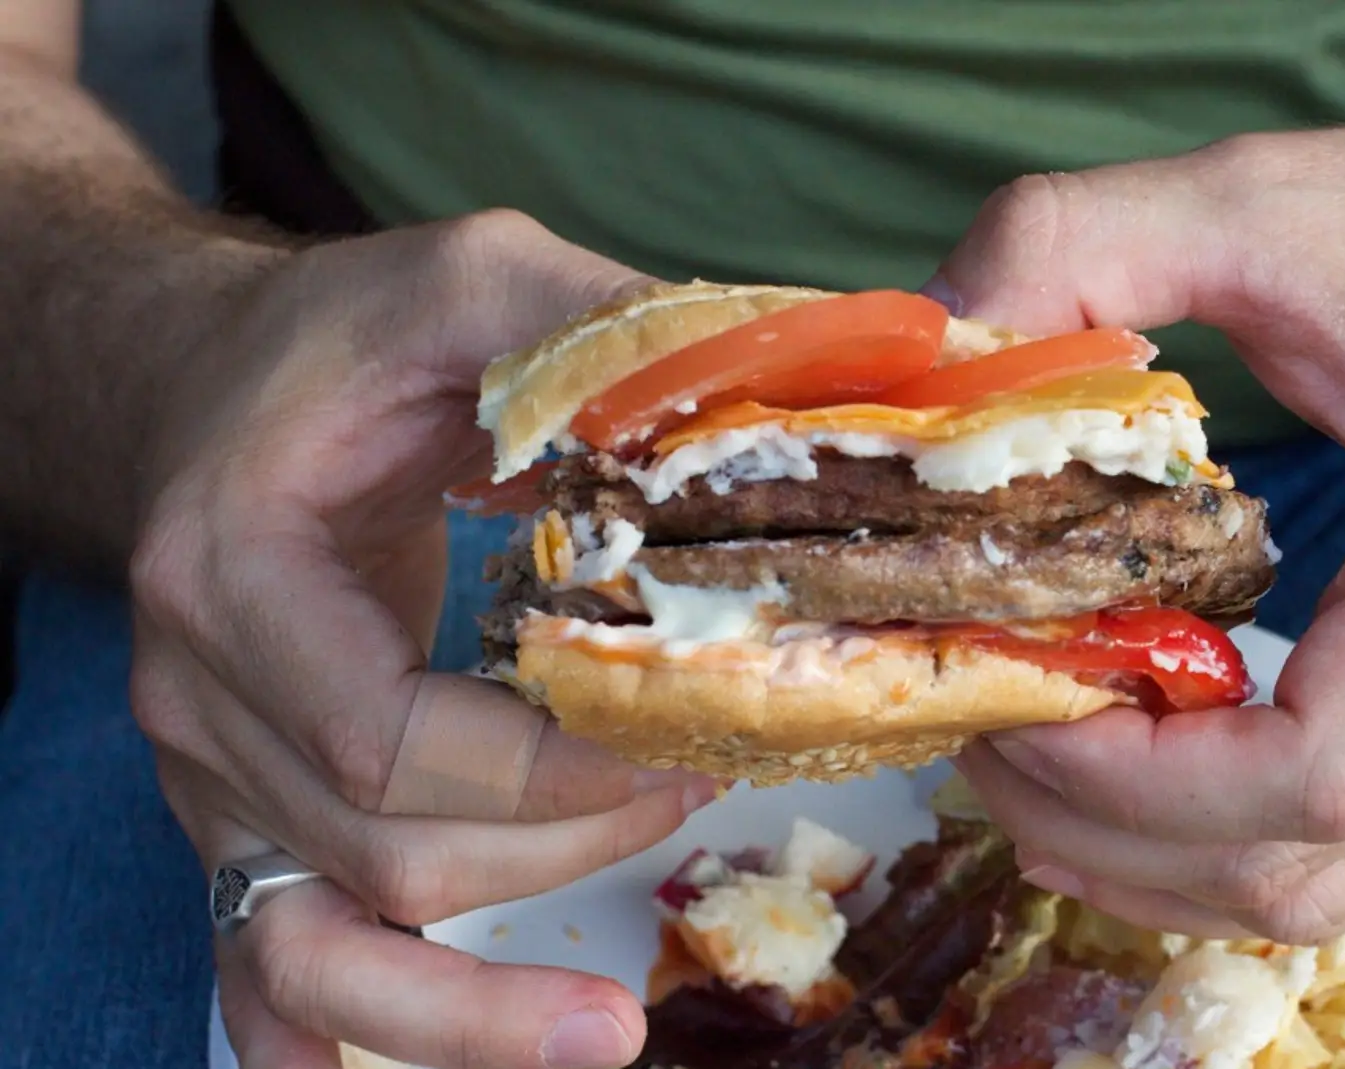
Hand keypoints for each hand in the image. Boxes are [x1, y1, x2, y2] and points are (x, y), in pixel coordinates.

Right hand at [129, 211, 715, 1068]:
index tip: (684, 743)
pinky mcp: (242, 815)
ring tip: (605, 1037)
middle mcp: (201, 695)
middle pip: (380, 854)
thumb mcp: (464, 283)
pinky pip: (261, 960)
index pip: (383, 741)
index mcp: (235, 572)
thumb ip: (583, 321)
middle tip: (701, 796)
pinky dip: (330, 1034)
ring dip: (457, 1013)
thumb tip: (757, 373)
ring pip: (317, 946)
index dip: (548, 775)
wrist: (206, 390)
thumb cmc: (339, 344)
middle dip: (560, 853)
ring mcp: (211, 775)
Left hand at [935, 98, 1344, 942]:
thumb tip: (933, 335)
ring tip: (1034, 762)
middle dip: (1100, 825)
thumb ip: (1083, 238)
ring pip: (1317, 889)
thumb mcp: (1270, 196)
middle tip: (979, 725)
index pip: (1308, 772)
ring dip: (1151, 859)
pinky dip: (1219, 846)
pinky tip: (1129, 776)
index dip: (1131, 778)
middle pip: (1291, 862)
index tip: (1017, 701)